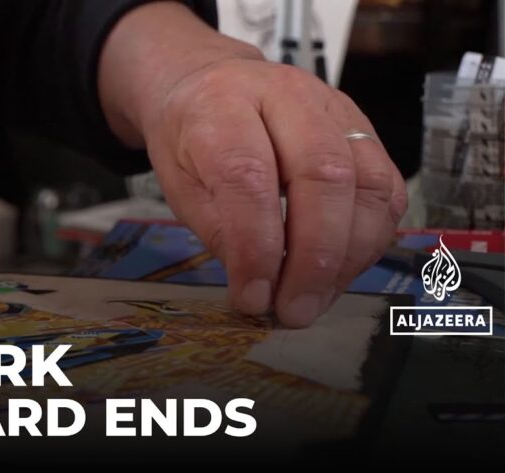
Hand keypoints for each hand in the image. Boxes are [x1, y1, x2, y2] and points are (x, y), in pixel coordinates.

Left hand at [98, 3, 406, 326]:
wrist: (210, 82)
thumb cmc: (190, 137)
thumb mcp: (178, 183)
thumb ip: (219, 230)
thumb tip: (261, 287)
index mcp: (222, 105)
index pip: (249, 176)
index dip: (256, 247)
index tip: (252, 298)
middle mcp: (286, 96)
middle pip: (323, 175)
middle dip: (314, 259)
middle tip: (294, 310)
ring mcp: (333, 108)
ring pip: (367, 183)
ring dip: (348, 257)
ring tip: (316, 298)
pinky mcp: (364, 128)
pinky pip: (386, 188)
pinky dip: (369, 240)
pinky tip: (340, 271)